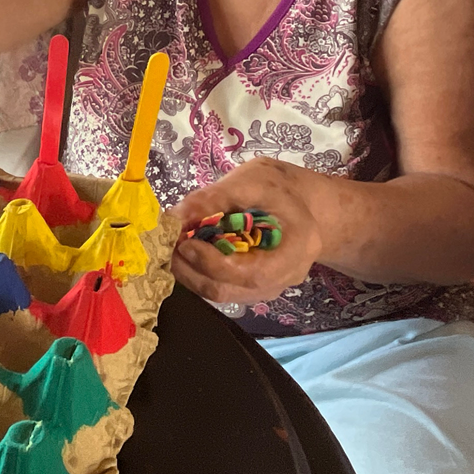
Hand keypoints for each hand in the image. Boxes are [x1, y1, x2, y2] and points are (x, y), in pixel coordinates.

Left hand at [173, 160, 326, 310]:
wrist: (304, 204)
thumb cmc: (283, 189)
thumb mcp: (255, 180)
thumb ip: (217, 197)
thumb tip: (176, 215)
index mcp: (294, 252)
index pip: (250, 274)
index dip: (213, 262)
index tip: (185, 242)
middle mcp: (281, 280)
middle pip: (228, 290)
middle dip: (192, 269)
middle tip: (168, 244)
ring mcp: (265, 289)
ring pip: (219, 293)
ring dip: (190, 272)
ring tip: (174, 246)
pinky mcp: (249, 288)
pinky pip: (219, 287)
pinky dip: (197, 272)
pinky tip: (187, 252)